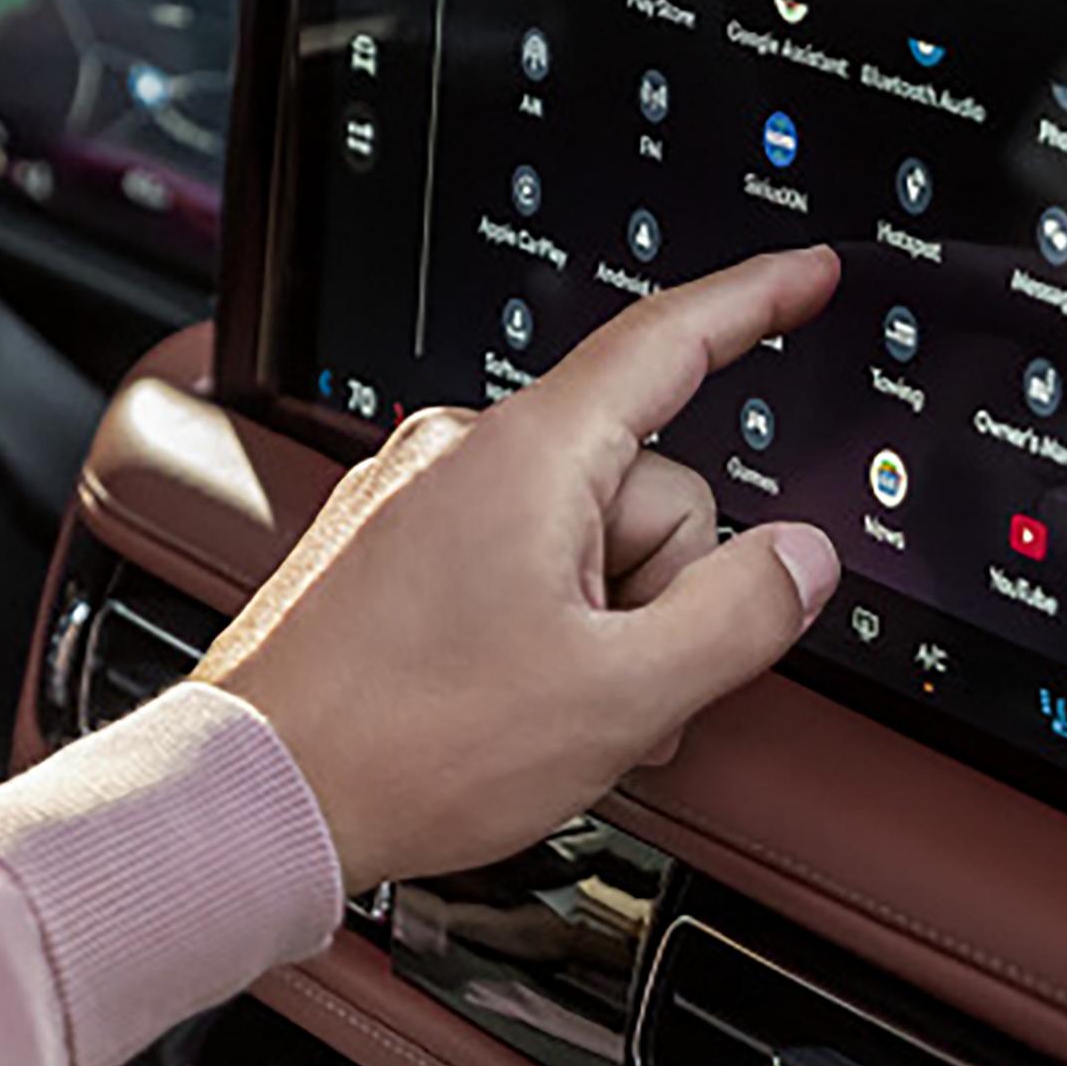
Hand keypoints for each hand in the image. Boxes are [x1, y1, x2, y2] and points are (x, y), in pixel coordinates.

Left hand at [195, 248, 844, 891]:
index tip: (807, 273)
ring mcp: (415, 498)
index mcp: (527, 455)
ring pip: (579, 534)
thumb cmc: (408, 743)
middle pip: (641, 482)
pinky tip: (512, 699)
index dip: (754, 301)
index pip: (667, 343)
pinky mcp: (386, 548)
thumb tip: (800, 559)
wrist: (259, 792)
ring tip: (549, 706)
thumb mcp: (621, 694)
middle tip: (612, 683)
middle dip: (659, 588)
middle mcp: (461, 451)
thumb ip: (740, 615)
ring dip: (601, 622)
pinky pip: (509, 559)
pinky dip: (540, 625)